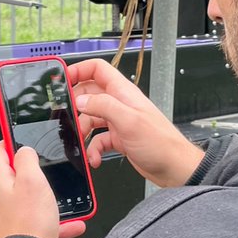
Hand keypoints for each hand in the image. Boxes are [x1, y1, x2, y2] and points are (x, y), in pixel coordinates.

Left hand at [0, 142, 86, 237]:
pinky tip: (72, 224)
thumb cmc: (29, 222)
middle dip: (31, 172)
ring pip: (27, 199)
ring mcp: (6, 216)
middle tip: (45, 170)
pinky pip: (37, 220)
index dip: (8, 141)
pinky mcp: (17, 231)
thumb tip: (24, 149)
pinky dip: (54, 220)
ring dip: (46, 197)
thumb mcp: (32, 180)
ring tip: (61, 201)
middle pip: (11, 175)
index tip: (19, 138)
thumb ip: (26, 159)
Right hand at [68, 59, 203, 187]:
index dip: (79, 70)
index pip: (97, 69)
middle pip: (89, 95)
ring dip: (83, 131)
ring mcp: (119, 121)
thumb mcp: (129, 121)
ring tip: (82, 141)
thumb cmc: (161, 143)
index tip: (63, 80)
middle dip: (76, 107)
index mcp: (123, 92)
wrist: (174, 168)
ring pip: (91, 119)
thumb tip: (81, 100)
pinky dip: (93, 149)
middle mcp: (120, 104)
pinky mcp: (119, 138)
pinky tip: (94, 158)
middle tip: (67, 117)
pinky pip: (98, 139)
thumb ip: (103, 106)